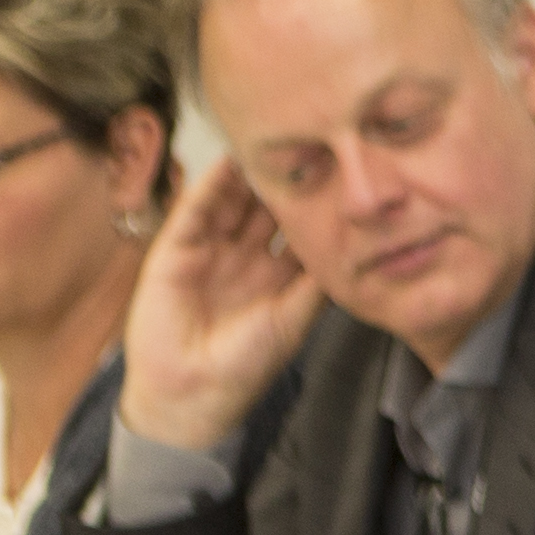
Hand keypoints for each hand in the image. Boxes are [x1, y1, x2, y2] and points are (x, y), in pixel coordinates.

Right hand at [123, 162, 323, 449]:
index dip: (318, 198)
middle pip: (268, 205)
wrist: (192, 394)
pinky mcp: (176, 250)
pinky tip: (228, 163)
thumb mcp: (295, 318)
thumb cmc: (246, 365)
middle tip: (311, 139)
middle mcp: (247, 256)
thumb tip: (358, 244)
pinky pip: (196, 211)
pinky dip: (211, 186)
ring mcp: (212, 250)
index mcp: (279, 272)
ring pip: (234, 201)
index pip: (299, 224)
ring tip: (271, 139)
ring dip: (249, 172)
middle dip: (286, 176)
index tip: (344, 168)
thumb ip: (320, 281)